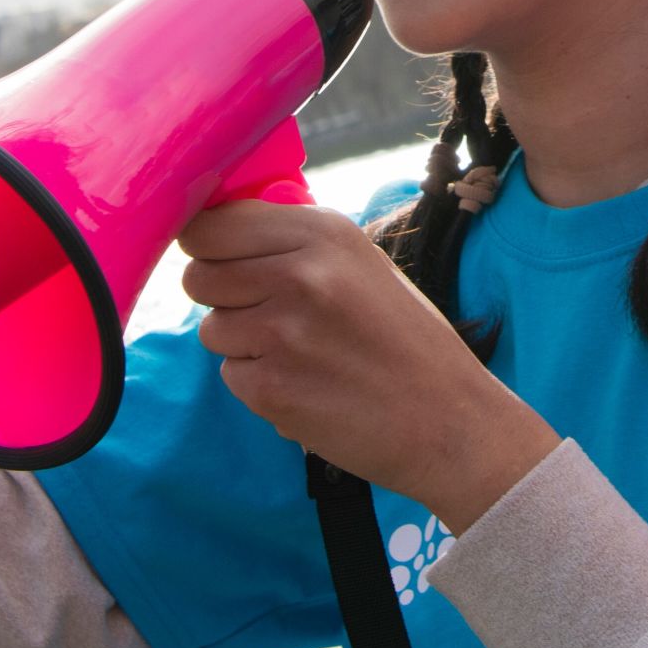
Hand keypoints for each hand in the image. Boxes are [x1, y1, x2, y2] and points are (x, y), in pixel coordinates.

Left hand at [182, 197, 557, 530]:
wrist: (450, 423)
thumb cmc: (409, 342)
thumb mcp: (364, 265)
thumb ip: (297, 244)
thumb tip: (223, 229)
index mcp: (323, 233)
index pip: (211, 224)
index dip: (208, 245)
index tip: (222, 258)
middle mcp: (297, 274)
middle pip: (198, 274)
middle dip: (221, 295)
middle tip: (265, 312)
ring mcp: (279, 333)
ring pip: (210, 327)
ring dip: (242, 342)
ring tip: (300, 353)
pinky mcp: (269, 388)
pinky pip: (230, 374)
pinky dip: (259, 384)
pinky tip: (306, 385)